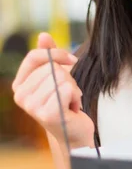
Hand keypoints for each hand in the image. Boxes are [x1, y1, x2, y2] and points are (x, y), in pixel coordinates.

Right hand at [12, 32, 94, 148]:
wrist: (73, 133)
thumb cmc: (64, 103)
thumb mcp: (56, 76)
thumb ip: (49, 56)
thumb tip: (43, 35)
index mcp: (19, 85)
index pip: (35, 57)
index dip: (56, 54)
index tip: (72, 60)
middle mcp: (21, 96)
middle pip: (52, 68)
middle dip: (68, 79)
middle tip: (66, 95)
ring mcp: (32, 107)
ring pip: (62, 78)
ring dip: (73, 89)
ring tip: (68, 102)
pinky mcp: (48, 114)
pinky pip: (67, 89)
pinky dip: (76, 97)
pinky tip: (72, 108)